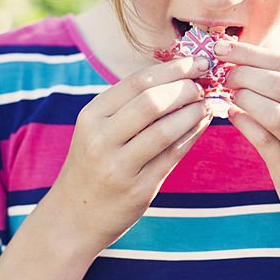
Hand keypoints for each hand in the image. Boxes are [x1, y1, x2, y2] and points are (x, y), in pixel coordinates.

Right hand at [47, 55, 212, 254]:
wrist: (72, 217)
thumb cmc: (92, 165)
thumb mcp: (97, 130)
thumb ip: (129, 105)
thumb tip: (178, 76)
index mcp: (91, 116)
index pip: (137, 81)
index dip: (173, 68)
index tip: (197, 61)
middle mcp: (101, 139)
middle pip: (152, 101)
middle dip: (185, 88)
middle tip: (204, 84)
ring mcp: (118, 166)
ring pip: (165, 129)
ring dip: (193, 112)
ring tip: (207, 104)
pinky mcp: (138, 189)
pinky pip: (173, 156)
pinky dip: (192, 136)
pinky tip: (202, 125)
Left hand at [216, 39, 279, 234]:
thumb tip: (242, 59)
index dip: (251, 52)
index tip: (222, 45)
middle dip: (244, 73)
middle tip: (221, 73)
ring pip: (274, 112)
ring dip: (244, 98)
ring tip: (227, 94)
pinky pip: (265, 141)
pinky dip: (244, 124)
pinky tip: (231, 115)